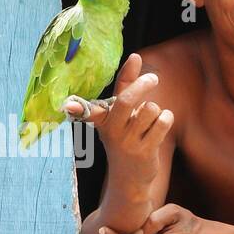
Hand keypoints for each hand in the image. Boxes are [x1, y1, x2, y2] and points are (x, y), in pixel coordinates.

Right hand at [66, 53, 172, 186]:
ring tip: (151, 120)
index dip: (77, 107)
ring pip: (150, 109)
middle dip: (142, 84)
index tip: (67, 104)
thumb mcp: (120, 112)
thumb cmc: (125, 136)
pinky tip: (159, 128)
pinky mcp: (145, 151)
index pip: (91, 110)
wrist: (129, 178)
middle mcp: (112, 131)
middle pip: (126, 100)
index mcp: (102, 120)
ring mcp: (128, 143)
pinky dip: (166, 119)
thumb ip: (127, 83)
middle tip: (153, 77)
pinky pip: (162, 122)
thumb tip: (135, 56)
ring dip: (156, 110)